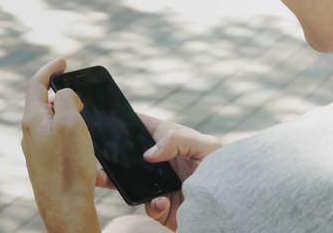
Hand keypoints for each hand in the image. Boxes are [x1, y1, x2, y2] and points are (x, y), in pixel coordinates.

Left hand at [21, 58, 99, 231]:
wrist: (65, 206)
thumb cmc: (69, 165)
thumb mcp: (71, 122)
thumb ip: (67, 99)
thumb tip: (65, 95)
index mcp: (33, 120)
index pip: (36, 85)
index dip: (50, 69)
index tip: (64, 62)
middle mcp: (30, 134)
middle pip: (42, 102)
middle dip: (59, 91)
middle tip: (77, 88)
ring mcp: (37, 150)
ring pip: (49, 121)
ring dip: (64, 111)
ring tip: (82, 112)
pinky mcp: (46, 163)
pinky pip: (55, 137)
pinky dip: (67, 129)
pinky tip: (80, 138)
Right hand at [95, 114, 221, 230]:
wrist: (236, 210)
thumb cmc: (226, 169)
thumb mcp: (207, 147)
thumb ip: (177, 140)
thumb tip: (148, 153)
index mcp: (170, 141)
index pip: (142, 127)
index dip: (124, 123)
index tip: (106, 122)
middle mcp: (162, 163)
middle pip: (129, 159)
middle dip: (112, 161)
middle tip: (97, 163)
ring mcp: (160, 187)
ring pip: (131, 186)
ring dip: (123, 185)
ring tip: (125, 186)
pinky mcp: (164, 210)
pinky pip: (148, 209)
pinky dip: (154, 206)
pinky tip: (164, 202)